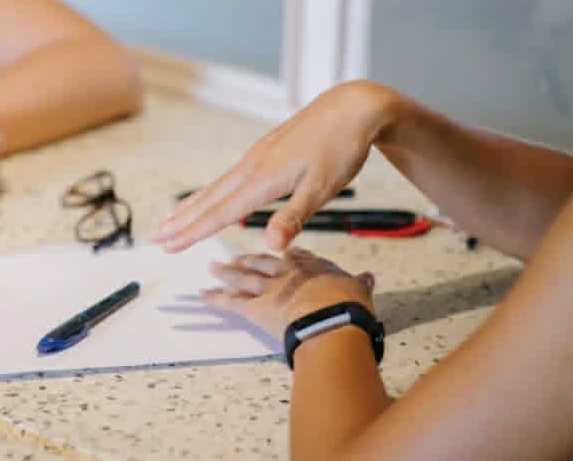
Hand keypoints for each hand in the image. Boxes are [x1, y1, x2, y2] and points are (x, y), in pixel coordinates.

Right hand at [151, 81, 398, 251]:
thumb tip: (270, 246)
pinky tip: (212, 196)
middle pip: (209, 199)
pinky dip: (212, 191)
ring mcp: (257, 157)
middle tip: (154, 237)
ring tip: (170, 218)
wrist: (353, 107)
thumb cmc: (341, 148)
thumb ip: (292, 218)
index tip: (168, 245)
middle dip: (181, 221)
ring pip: (216, 186)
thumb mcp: (322, 188)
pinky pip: (229, 177)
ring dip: (192, 205)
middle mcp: (253, 166)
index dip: (193, 232)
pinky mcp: (266, 151)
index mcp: (263, 179)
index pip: (221, 213)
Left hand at [202, 248, 375, 340]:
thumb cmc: (349, 307)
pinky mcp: (255, 308)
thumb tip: (369, 278)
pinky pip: (230, 302)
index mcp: (312, 266)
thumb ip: (360, 283)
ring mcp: (269, 288)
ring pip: (243, 277)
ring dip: (226, 273)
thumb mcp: (360, 290)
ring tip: (213, 268)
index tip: (280, 253)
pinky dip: (215, 299)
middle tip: (235, 258)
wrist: (332, 320)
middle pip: (263, 262)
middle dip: (248, 260)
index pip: (295, 256)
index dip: (285, 255)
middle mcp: (286, 272)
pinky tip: (203, 295)